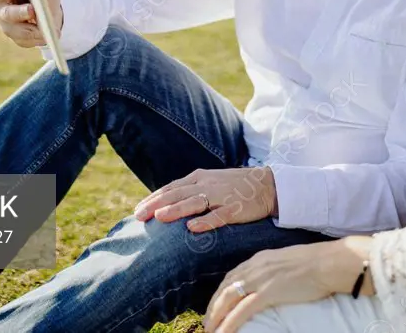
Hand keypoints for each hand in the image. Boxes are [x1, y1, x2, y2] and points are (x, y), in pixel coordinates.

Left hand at [134, 167, 277, 232]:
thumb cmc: (234, 186)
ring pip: (195, 202)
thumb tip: (164, 204)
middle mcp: (208, 184)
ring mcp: (222, 196)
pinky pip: (218, 215)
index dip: (153, 198)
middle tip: (139, 216)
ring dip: (176, 210)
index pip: (171, 188)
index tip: (137, 210)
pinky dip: (205, 221)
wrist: (267, 185)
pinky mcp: (235, 208)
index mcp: (199, 178)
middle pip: (177, 194)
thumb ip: (189, 190)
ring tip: (160, 218)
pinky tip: (192, 228)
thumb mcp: (209, 182)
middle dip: (156, 204)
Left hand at [203, 236, 373, 332]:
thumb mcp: (288, 262)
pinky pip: (242, 311)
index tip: (215, 306)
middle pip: (225, 288)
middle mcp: (255, 267)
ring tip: (210, 331)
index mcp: (259, 259)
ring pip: (228, 300)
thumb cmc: (317, 264)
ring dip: (216, 317)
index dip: (220, 293)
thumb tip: (272, 284)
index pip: (232, 276)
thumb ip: (274, 271)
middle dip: (213, 307)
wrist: (329, 262)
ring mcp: (260, 279)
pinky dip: (229, 323)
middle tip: (207, 324)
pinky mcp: (268, 292)